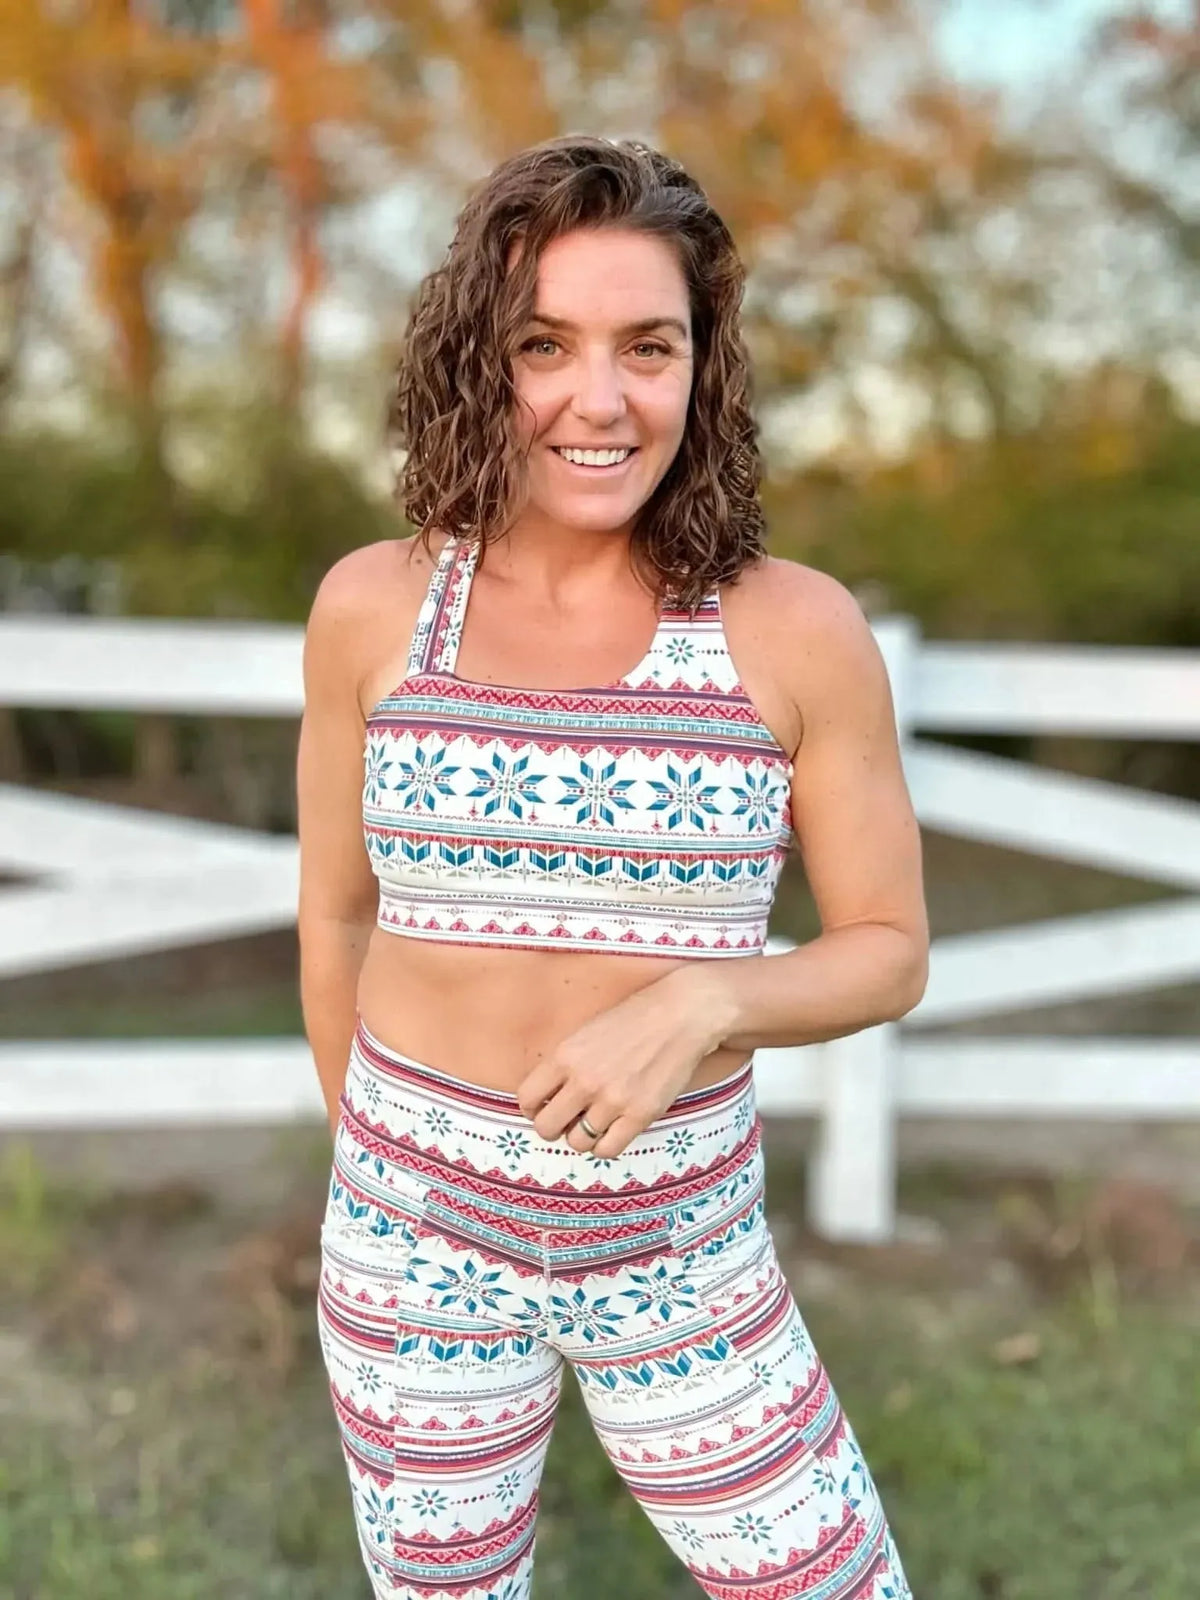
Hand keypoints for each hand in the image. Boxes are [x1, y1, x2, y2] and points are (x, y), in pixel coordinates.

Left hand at [515, 968, 733, 1158]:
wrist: (681, 1015)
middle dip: (553, 1128)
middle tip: (566, 1121)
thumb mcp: (586, 1032)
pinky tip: (612, 1130)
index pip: (527, 1099)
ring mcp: (613, 1100)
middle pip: (546, 1127)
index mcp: (565, 1056)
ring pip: (577, 1143)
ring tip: (594, 1123)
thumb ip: (564, 1064)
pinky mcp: (640, 1115)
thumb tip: (547, 1097)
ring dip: (582, 1136)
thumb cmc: (633, 1020)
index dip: (532, 1109)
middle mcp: (584, 1081)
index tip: (544, 1108)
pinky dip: (605, 1145)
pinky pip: (608, 1150)